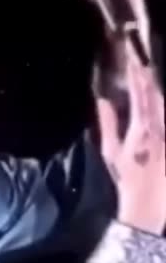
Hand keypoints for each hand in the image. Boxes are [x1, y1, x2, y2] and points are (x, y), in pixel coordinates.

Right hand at [96, 48, 164, 234]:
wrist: (147, 206)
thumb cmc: (127, 179)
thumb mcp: (112, 153)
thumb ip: (108, 124)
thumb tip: (103, 100)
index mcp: (140, 128)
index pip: (139, 94)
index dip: (136, 73)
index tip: (132, 56)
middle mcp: (158, 127)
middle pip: (156, 95)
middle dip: (149, 75)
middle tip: (142, 57)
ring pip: (164, 104)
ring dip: (157, 87)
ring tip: (150, 71)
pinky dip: (163, 104)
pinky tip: (159, 96)